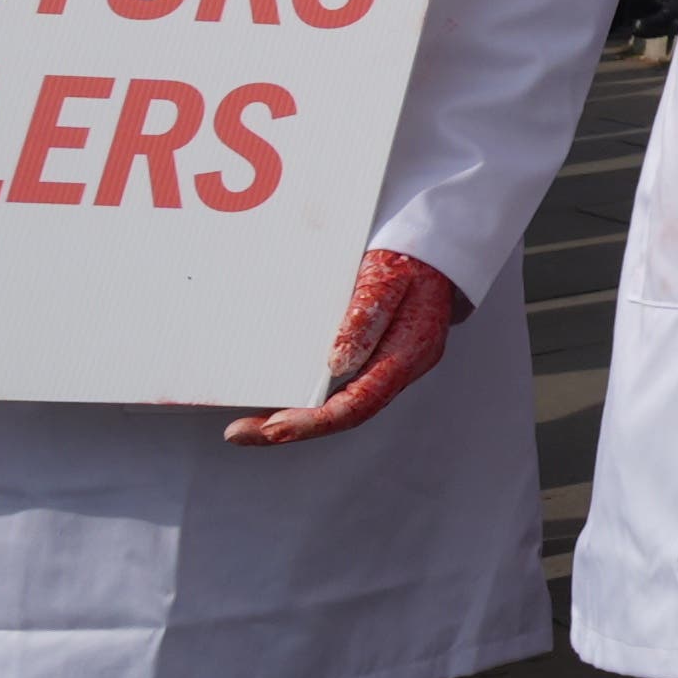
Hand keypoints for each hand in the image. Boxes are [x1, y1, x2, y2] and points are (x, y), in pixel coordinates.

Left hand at [229, 249, 462, 445]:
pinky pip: (343, 389)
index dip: (312, 422)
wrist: (437, 243)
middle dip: (291, 428)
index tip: (270, 428)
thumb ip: (366, 316)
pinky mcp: (377, 357)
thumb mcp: (388, 277)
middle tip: (240, 433)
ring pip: (342, 405)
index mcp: (408, 353)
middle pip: (344, 414)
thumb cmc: (411, 257)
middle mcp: (400, 368)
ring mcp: (390, 365)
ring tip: (250, 425)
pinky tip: (282, 397)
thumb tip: (336, 365)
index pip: (357, 404)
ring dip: (296, 418)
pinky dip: (310, 398)